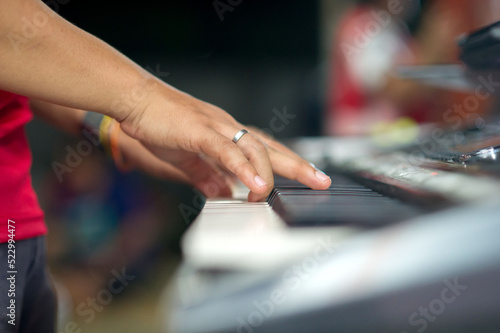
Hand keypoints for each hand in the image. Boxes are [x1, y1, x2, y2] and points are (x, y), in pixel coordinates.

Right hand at [119, 83, 330, 200]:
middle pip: (271, 148)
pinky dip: (243, 168)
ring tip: (280, 194)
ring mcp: (216, 127)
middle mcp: (229, 128)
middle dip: (298, 166)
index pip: (266, 150)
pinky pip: (226, 151)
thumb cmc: (161, 123)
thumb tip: (224, 193)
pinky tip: (255, 185)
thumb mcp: (188, 157)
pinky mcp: (199, 131)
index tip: (310, 177)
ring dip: (270, 172)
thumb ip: (206, 176)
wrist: (137, 99)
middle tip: (321, 181)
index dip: (289, 163)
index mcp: (228, 134)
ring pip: (253, 148)